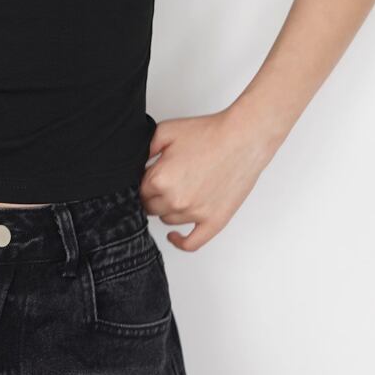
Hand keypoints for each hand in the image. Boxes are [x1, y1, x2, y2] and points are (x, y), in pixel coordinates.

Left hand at [139, 106, 277, 251]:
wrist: (241, 139)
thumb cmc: (208, 133)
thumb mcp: (165, 131)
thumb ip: (143, 149)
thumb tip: (132, 164)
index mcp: (160, 179)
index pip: (138, 190)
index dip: (143, 182)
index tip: (150, 176)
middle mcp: (175, 200)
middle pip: (150, 207)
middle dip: (152, 196)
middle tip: (163, 183)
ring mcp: (195, 213)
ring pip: (167, 220)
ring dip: (167, 209)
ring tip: (177, 192)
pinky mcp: (214, 221)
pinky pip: (192, 244)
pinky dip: (180, 242)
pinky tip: (174, 236)